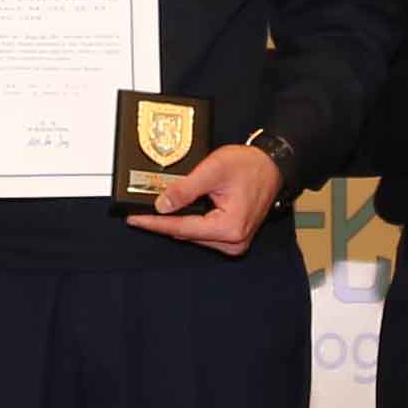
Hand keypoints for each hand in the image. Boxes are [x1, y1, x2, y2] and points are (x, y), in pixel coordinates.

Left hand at [125, 142, 284, 256]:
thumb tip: (162, 205)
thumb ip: (186, 189)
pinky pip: (203, 232)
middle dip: (163, 222)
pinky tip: (178, 212)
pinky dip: (190, 222)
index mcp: (229, 228)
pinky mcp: (233, 237)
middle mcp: (233, 241)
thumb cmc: (250, 166)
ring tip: (156, 210)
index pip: (182, 228)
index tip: (134, 219)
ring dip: (176, 221)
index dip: (155, 223)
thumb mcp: (213, 170)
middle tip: (139, 211)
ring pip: (194, 234)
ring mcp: (234, 242)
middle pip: (186, 234)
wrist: (272, 165)